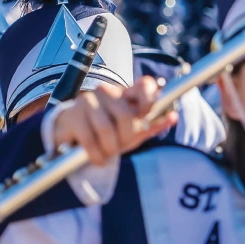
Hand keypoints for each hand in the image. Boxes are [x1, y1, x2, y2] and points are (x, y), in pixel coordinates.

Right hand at [51, 78, 177, 164]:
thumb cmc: (107, 131)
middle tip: (121, 147)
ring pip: (106, 128)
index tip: (145, 115)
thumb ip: (151, 124)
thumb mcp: (131, 130)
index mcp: (126, 93)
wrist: (71, 133)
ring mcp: (87, 101)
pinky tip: (98, 159)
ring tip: (108, 154)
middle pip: (125, 115)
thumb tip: (173, 117)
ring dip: (109, 148)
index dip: (150, 100)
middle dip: (126, 137)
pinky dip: (96, 154)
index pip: (144, 85)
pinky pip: (89, 138)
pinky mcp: (71, 115)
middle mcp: (107, 92)